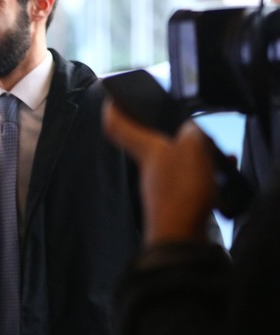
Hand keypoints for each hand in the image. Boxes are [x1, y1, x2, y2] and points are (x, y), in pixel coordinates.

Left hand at [102, 101, 216, 244]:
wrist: (184, 238)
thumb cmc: (180, 192)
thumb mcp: (191, 148)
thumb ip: (191, 133)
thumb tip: (191, 132)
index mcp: (145, 149)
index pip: (116, 126)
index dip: (112, 109)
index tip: (113, 96)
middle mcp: (149, 167)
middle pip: (155, 141)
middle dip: (177, 133)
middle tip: (197, 133)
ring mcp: (163, 185)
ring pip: (179, 160)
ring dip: (201, 156)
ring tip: (219, 158)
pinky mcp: (178, 201)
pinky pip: (193, 180)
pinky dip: (209, 176)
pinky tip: (222, 179)